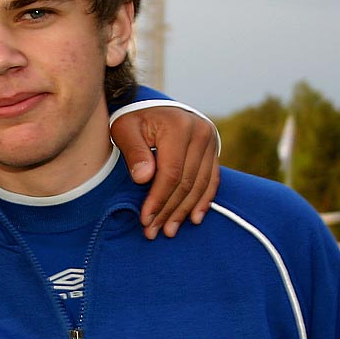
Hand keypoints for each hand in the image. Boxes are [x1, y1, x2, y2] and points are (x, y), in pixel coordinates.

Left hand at [110, 105, 219, 238]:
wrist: (153, 106)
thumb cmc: (134, 120)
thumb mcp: (125, 130)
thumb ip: (134, 152)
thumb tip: (144, 178)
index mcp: (179, 127)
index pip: (171, 173)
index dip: (158, 199)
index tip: (145, 219)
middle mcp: (201, 133)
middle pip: (186, 182)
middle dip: (169, 210)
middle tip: (154, 231)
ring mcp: (211, 142)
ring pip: (200, 185)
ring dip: (184, 211)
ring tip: (169, 230)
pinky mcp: (214, 150)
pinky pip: (212, 180)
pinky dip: (203, 201)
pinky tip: (194, 218)